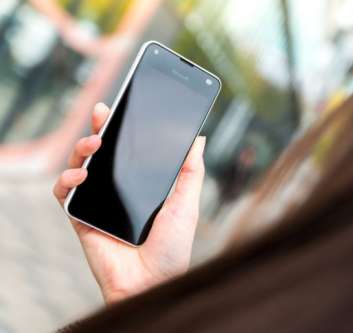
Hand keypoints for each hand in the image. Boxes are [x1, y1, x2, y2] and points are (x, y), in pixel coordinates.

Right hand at [53, 103, 205, 303]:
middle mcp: (120, 190)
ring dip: (82, 149)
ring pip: (82, 166)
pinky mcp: (82, 217)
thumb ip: (191, 172)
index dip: (125, 128)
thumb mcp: (187, 203)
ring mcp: (100, 202)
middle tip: (103, 112)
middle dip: (100, 129)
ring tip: (95, 144)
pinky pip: (65, 193)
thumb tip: (199, 139)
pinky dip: (67, 179)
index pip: (131, 150)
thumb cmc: (172, 248)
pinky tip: (80, 174)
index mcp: (143, 185)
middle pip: (104, 153)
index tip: (125, 106)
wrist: (152, 282)